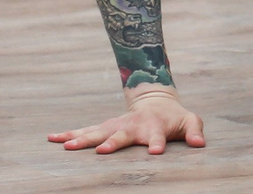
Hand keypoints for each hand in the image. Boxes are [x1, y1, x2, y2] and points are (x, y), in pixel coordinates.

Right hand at [49, 88, 205, 155]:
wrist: (156, 101)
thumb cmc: (174, 118)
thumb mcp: (189, 121)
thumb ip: (195, 130)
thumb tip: (200, 144)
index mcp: (155, 127)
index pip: (158, 136)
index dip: (158, 143)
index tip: (156, 152)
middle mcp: (133, 126)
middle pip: (123, 135)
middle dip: (113, 143)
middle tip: (103, 151)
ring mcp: (117, 126)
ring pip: (98, 132)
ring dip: (83, 139)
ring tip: (66, 147)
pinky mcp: (105, 128)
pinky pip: (85, 131)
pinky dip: (69, 135)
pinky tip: (52, 138)